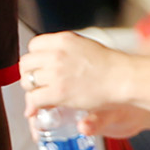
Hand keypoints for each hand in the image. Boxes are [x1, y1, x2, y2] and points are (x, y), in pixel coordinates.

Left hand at [19, 30, 149, 139]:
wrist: (123, 78)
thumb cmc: (109, 65)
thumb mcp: (84, 45)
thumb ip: (65, 49)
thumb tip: (50, 57)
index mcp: (63, 40)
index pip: (33, 45)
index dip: (35, 58)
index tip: (39, 67)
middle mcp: (56, 54)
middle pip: (26, 63)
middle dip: (30, 74)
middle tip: (37, 83)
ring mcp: (56, 73)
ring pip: (27, 81)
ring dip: (31, 90)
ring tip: (40, 95)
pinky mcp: (58, 92)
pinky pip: (34, 99)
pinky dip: (33, 106)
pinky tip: (37, 109)